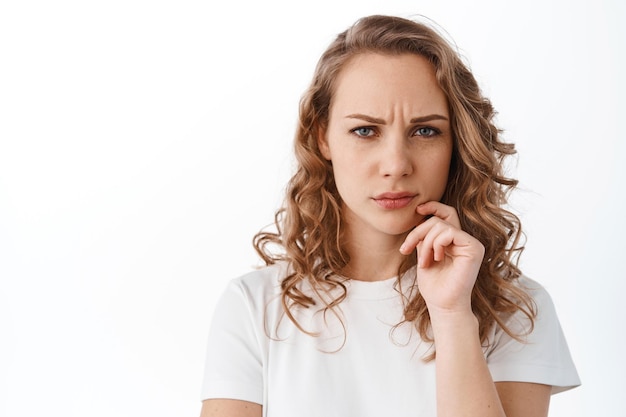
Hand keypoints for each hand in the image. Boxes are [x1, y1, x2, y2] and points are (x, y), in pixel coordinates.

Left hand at [399, 201, 484, 315]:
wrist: (443, 305)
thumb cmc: (434, 285)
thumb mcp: (424, 254)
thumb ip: (425, 237)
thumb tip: (421, 215)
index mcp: (454, 241)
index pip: (446, 214)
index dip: (432, 207)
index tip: (417, 210)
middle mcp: (464, 240)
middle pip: (438, 218)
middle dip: (418, 232)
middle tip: (406, 249)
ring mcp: (471, 243)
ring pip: (440, 225)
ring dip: (425, 243)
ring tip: (424, 262)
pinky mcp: (474, 248)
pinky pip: (450, 232)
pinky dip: (436, 244)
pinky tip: (436, 259)